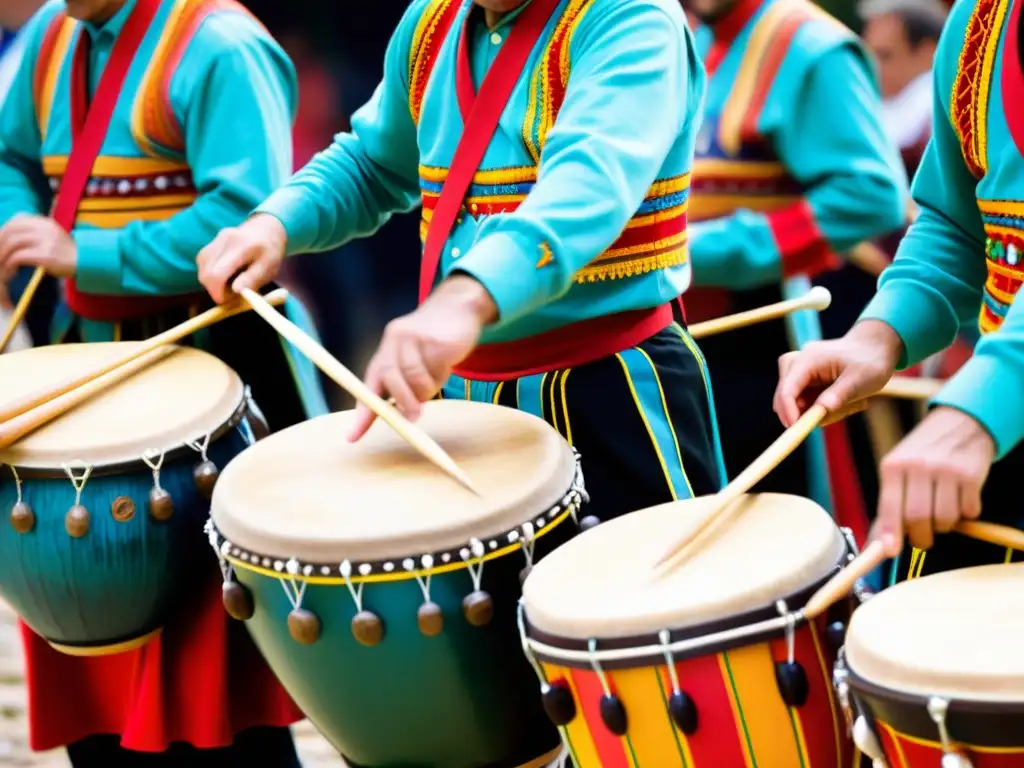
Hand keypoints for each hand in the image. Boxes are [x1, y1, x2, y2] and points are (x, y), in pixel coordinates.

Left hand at [0, 215, 76, 279]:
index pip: (17, 219)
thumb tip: (10, 235)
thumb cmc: (67, 253)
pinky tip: (11, 269)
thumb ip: (35, 232)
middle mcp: (45, 228)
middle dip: (0, 243)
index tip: (1, 241)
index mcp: (45, 221)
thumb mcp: (52, 236)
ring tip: (2, 264)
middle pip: (11, 230)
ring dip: (2, 254)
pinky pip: (19, 256)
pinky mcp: (46, 255)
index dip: (4, 230)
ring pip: (12, 242)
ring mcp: (46, 241)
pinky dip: (11, 263)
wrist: (86, 264)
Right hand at [197, 214, 286, 303]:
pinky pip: (204, 263)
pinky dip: (211, 273)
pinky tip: (225, 273)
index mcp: (242, 247)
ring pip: (202, 268)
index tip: (226, 302)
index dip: (217, 293)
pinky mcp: (211, 243)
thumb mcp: (268, 268)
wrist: (266, 229)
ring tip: (231, 282)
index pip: (217, 274)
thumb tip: (236, 291)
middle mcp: (225, 240)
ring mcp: (216, 240)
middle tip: (231, 294)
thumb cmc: (270, 252)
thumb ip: (252, 279)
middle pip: (206, 273)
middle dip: (215, 290)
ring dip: (212, 282)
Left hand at [348, 275, 497, 441]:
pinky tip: (445, 365)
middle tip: (415, 418)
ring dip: (427, 390)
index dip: (361, 413)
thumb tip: (400, 418)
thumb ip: (404, 386)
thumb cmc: (433, 344)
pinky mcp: (436, 339)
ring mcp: (414, 337)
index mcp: (385, 350)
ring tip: (435, 384)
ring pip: (415, 377)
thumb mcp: (413, 363)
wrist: (457, 308)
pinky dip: (441, 375)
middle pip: (390, 378)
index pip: (367, 385)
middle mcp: (394, 340)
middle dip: (403, 403)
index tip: (352, 437)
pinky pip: (436, 369)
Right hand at [773, 320, 903, 426]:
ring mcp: (799, 371)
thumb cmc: (870, 361)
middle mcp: (797, 363)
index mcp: (808, 359)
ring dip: (819, 412)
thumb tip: (821, 411)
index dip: (788, 411)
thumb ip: (840, 395)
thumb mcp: (861, 379)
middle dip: (809, 413)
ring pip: (796, 403)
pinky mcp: (803, 379)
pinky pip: (804, 403)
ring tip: (850, 404)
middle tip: (842, 413)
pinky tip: (843, 401)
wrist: (875, 347)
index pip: (787, 389)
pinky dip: (822, 408)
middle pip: (785, 398)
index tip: (798, 430)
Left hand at [872, 406, 994, 556]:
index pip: (889, 507)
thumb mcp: (897, 470)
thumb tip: (876, 545)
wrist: (958, 423)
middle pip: (917, 518)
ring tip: (941, 512)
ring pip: (944, 520)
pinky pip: (968, 512)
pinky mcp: (971, 475)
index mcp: (893, 467)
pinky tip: (960, 499)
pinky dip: (965, 514)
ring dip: (944, 526)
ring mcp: (945, 470)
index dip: (889, 533)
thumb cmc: (921, 453)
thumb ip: (888, 506)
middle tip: (922, 537)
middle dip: (920, 537)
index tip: (889, 552)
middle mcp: (918, 466)